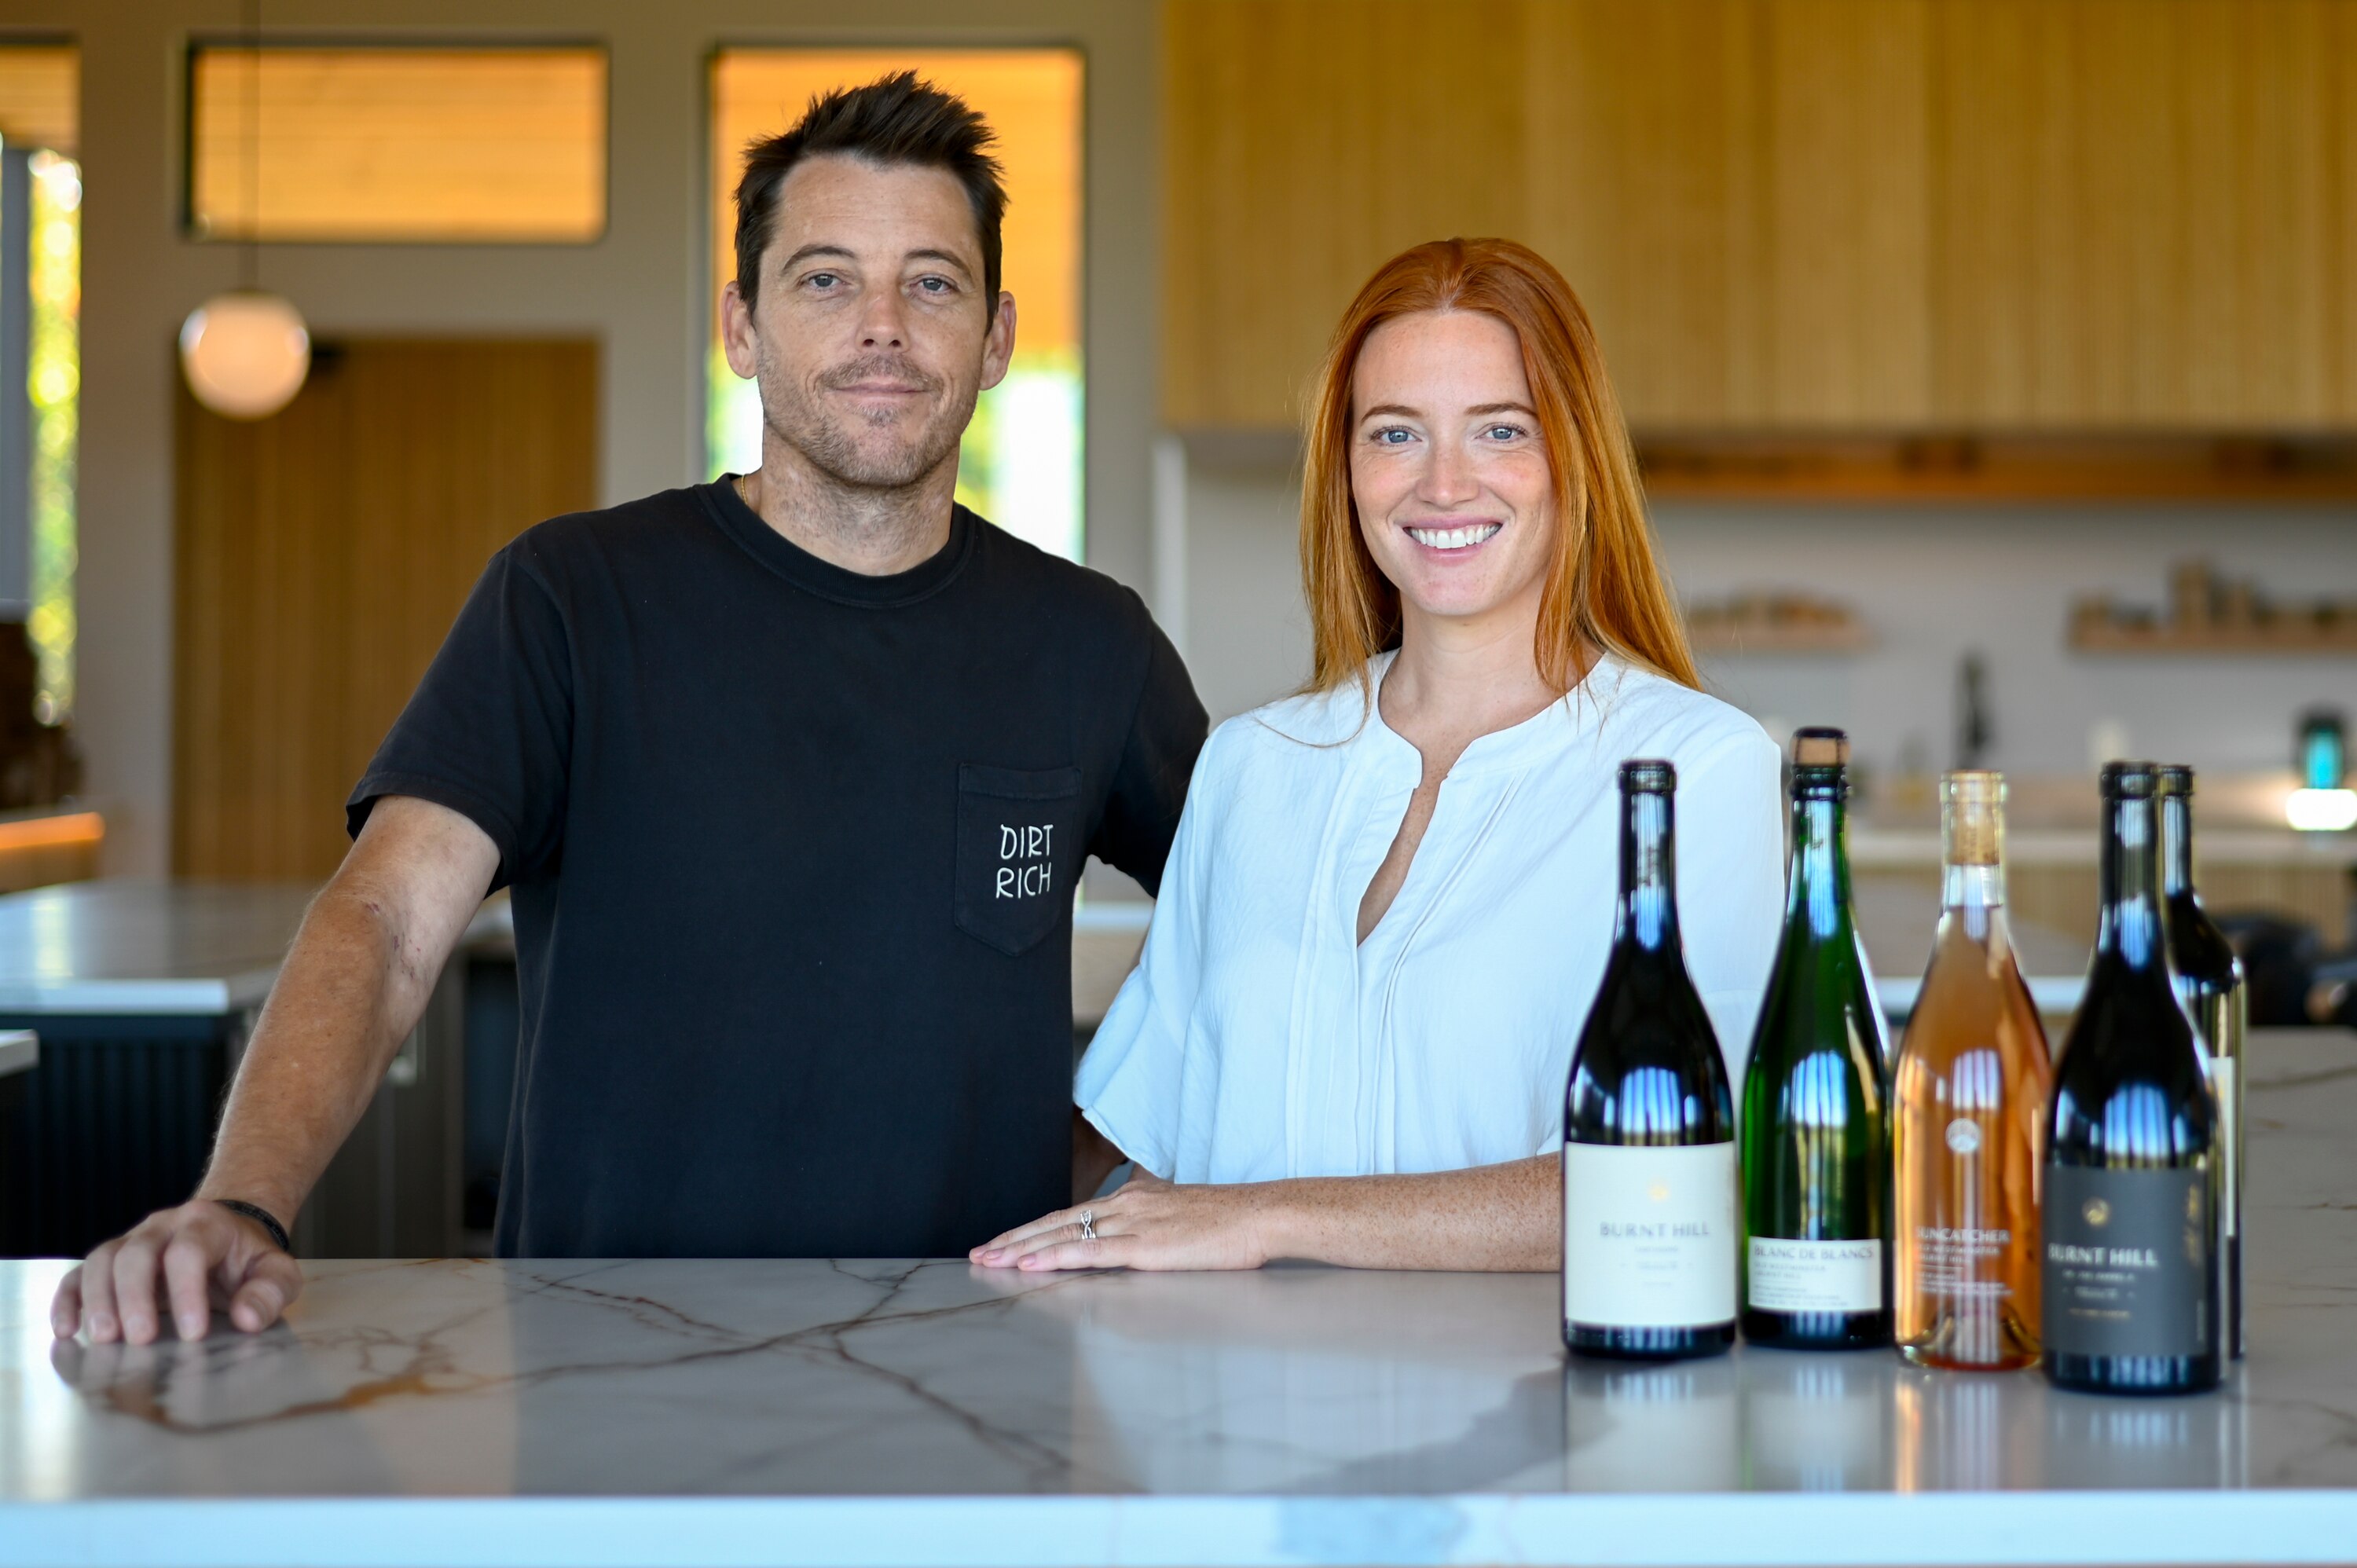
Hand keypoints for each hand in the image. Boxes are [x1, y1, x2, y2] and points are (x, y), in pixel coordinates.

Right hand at [50, 1200, 303, 1343]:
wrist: (228, 1234)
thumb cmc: (249, 1260)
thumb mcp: (276, 1272)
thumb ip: (270, 1292)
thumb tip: (248, 1318)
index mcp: (206, 1224)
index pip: (188, 1251)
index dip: (187, 1292)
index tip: (193, 1334)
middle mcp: (162, 1226)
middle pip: (137, 1253)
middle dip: (135, 1297)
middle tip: (140, 1340)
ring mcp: (132, 1241)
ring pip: (103, 1260)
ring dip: (98, 1299)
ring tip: (103, 1339)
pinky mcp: (111, 1262)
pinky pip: (79, 1274)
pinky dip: (68, 1300)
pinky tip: (67, 1329)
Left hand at [968, 1171, 1281, 1272]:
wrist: (1259, 1215)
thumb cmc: (1227, 1220)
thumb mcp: (1180, 1209)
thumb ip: (1153, 1214)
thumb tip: (1140, 1218)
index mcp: (1131, 1198)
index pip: (1070, 1213)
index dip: (1035, 1228)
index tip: (1006, 1241)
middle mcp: (1123, 1205)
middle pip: (1056, 1221)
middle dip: (1014, 1239)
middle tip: (980, 1252)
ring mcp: (1131, 1224)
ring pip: (1063, 1234)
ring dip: (1022, 1250)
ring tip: (990, 1261)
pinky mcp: (1143, 1246)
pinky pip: (1089, 1251)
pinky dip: (1054, 1256)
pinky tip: (1030, 1264)